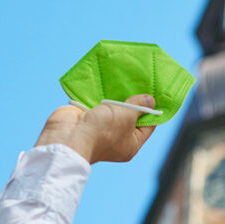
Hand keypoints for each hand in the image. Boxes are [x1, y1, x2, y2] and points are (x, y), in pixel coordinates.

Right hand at [33, 94, 156, 163]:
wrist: (68, 137)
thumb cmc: (102, 131)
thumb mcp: (127, 116)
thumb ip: (138, 106)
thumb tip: (150, 100)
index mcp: (131, 144)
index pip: (148, 126)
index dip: (152, 111)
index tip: (156, 94)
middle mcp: (117, 139)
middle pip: (130, 117)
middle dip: (133, 101)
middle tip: (140, 83)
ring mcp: (101, 129)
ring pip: (113, 110)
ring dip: (116, 97)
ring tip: (125, 79)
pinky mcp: (87, 119)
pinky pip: (97, 105)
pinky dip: (101, 95)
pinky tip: (107, 82)